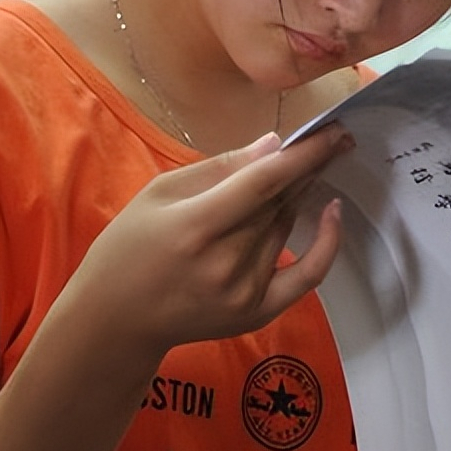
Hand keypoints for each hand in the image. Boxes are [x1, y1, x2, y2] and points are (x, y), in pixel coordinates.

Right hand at [67, 124, 352, 355]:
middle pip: (280, 202)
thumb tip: (273, 145)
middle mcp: (227, 262)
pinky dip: (327, 244)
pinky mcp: (258, 313)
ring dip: (300, 194)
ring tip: (307, 168)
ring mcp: (246, 291)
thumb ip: (219, 168)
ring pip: (286, 226)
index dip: (303, 154)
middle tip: (335, 138)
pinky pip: (308, 275)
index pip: (264, 182)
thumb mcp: (158, 193)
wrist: (116, 321)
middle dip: (309, 166)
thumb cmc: (128, 248)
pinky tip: (332, 212)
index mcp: (196, 226)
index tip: (333, 129)